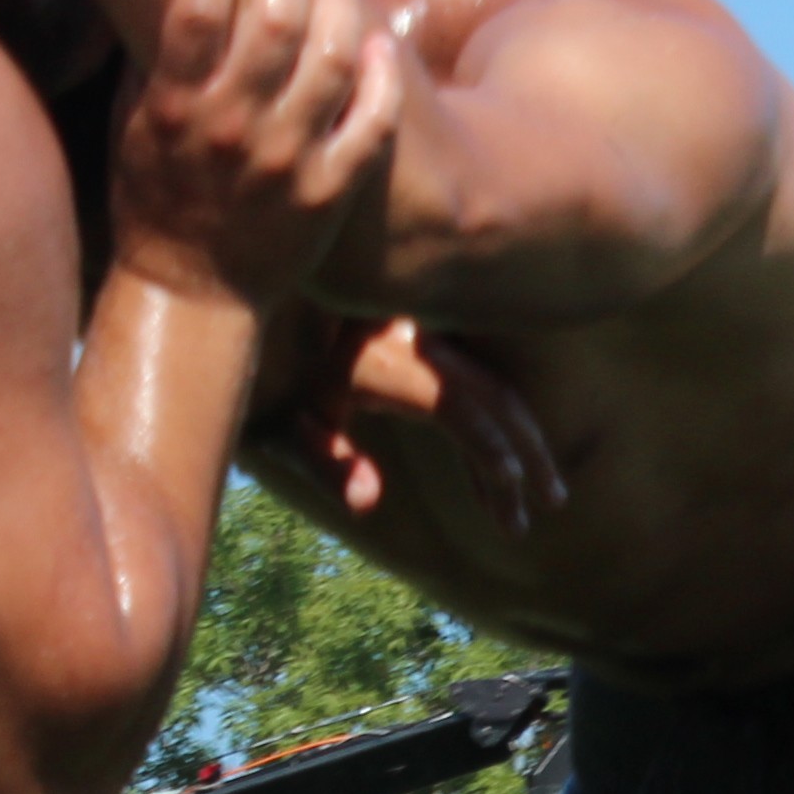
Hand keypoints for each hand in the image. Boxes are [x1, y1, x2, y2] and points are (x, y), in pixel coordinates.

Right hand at [108, 0, 401, 309]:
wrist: (191, 295)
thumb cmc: (154, 203)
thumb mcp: (132, 130)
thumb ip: (153, 63)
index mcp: (178, 110)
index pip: (199, 11)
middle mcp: (234, 132)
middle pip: (274, 23)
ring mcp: (287, 164)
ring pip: (330, 62)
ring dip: (338, 3)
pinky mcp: (328, 194)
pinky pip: (369, 127)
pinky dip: (381, 81)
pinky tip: (380, 46)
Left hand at [283, 316, 565, 535]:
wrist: (244, 288)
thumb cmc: (256, 377)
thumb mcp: (276, 424)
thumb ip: (323, 461)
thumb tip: (371, 505)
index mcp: (377, 359)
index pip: (457, 405)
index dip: (490, 451)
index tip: (514, 496)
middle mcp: (410, 337)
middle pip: (491, 393)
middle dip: (526, 452)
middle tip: (549, 505)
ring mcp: (421, 329)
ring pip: (491, 384)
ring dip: (522, 439)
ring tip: (546, 495)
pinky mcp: (424, 328)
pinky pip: (474, 376)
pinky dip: (494, 422)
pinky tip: (504, 465)